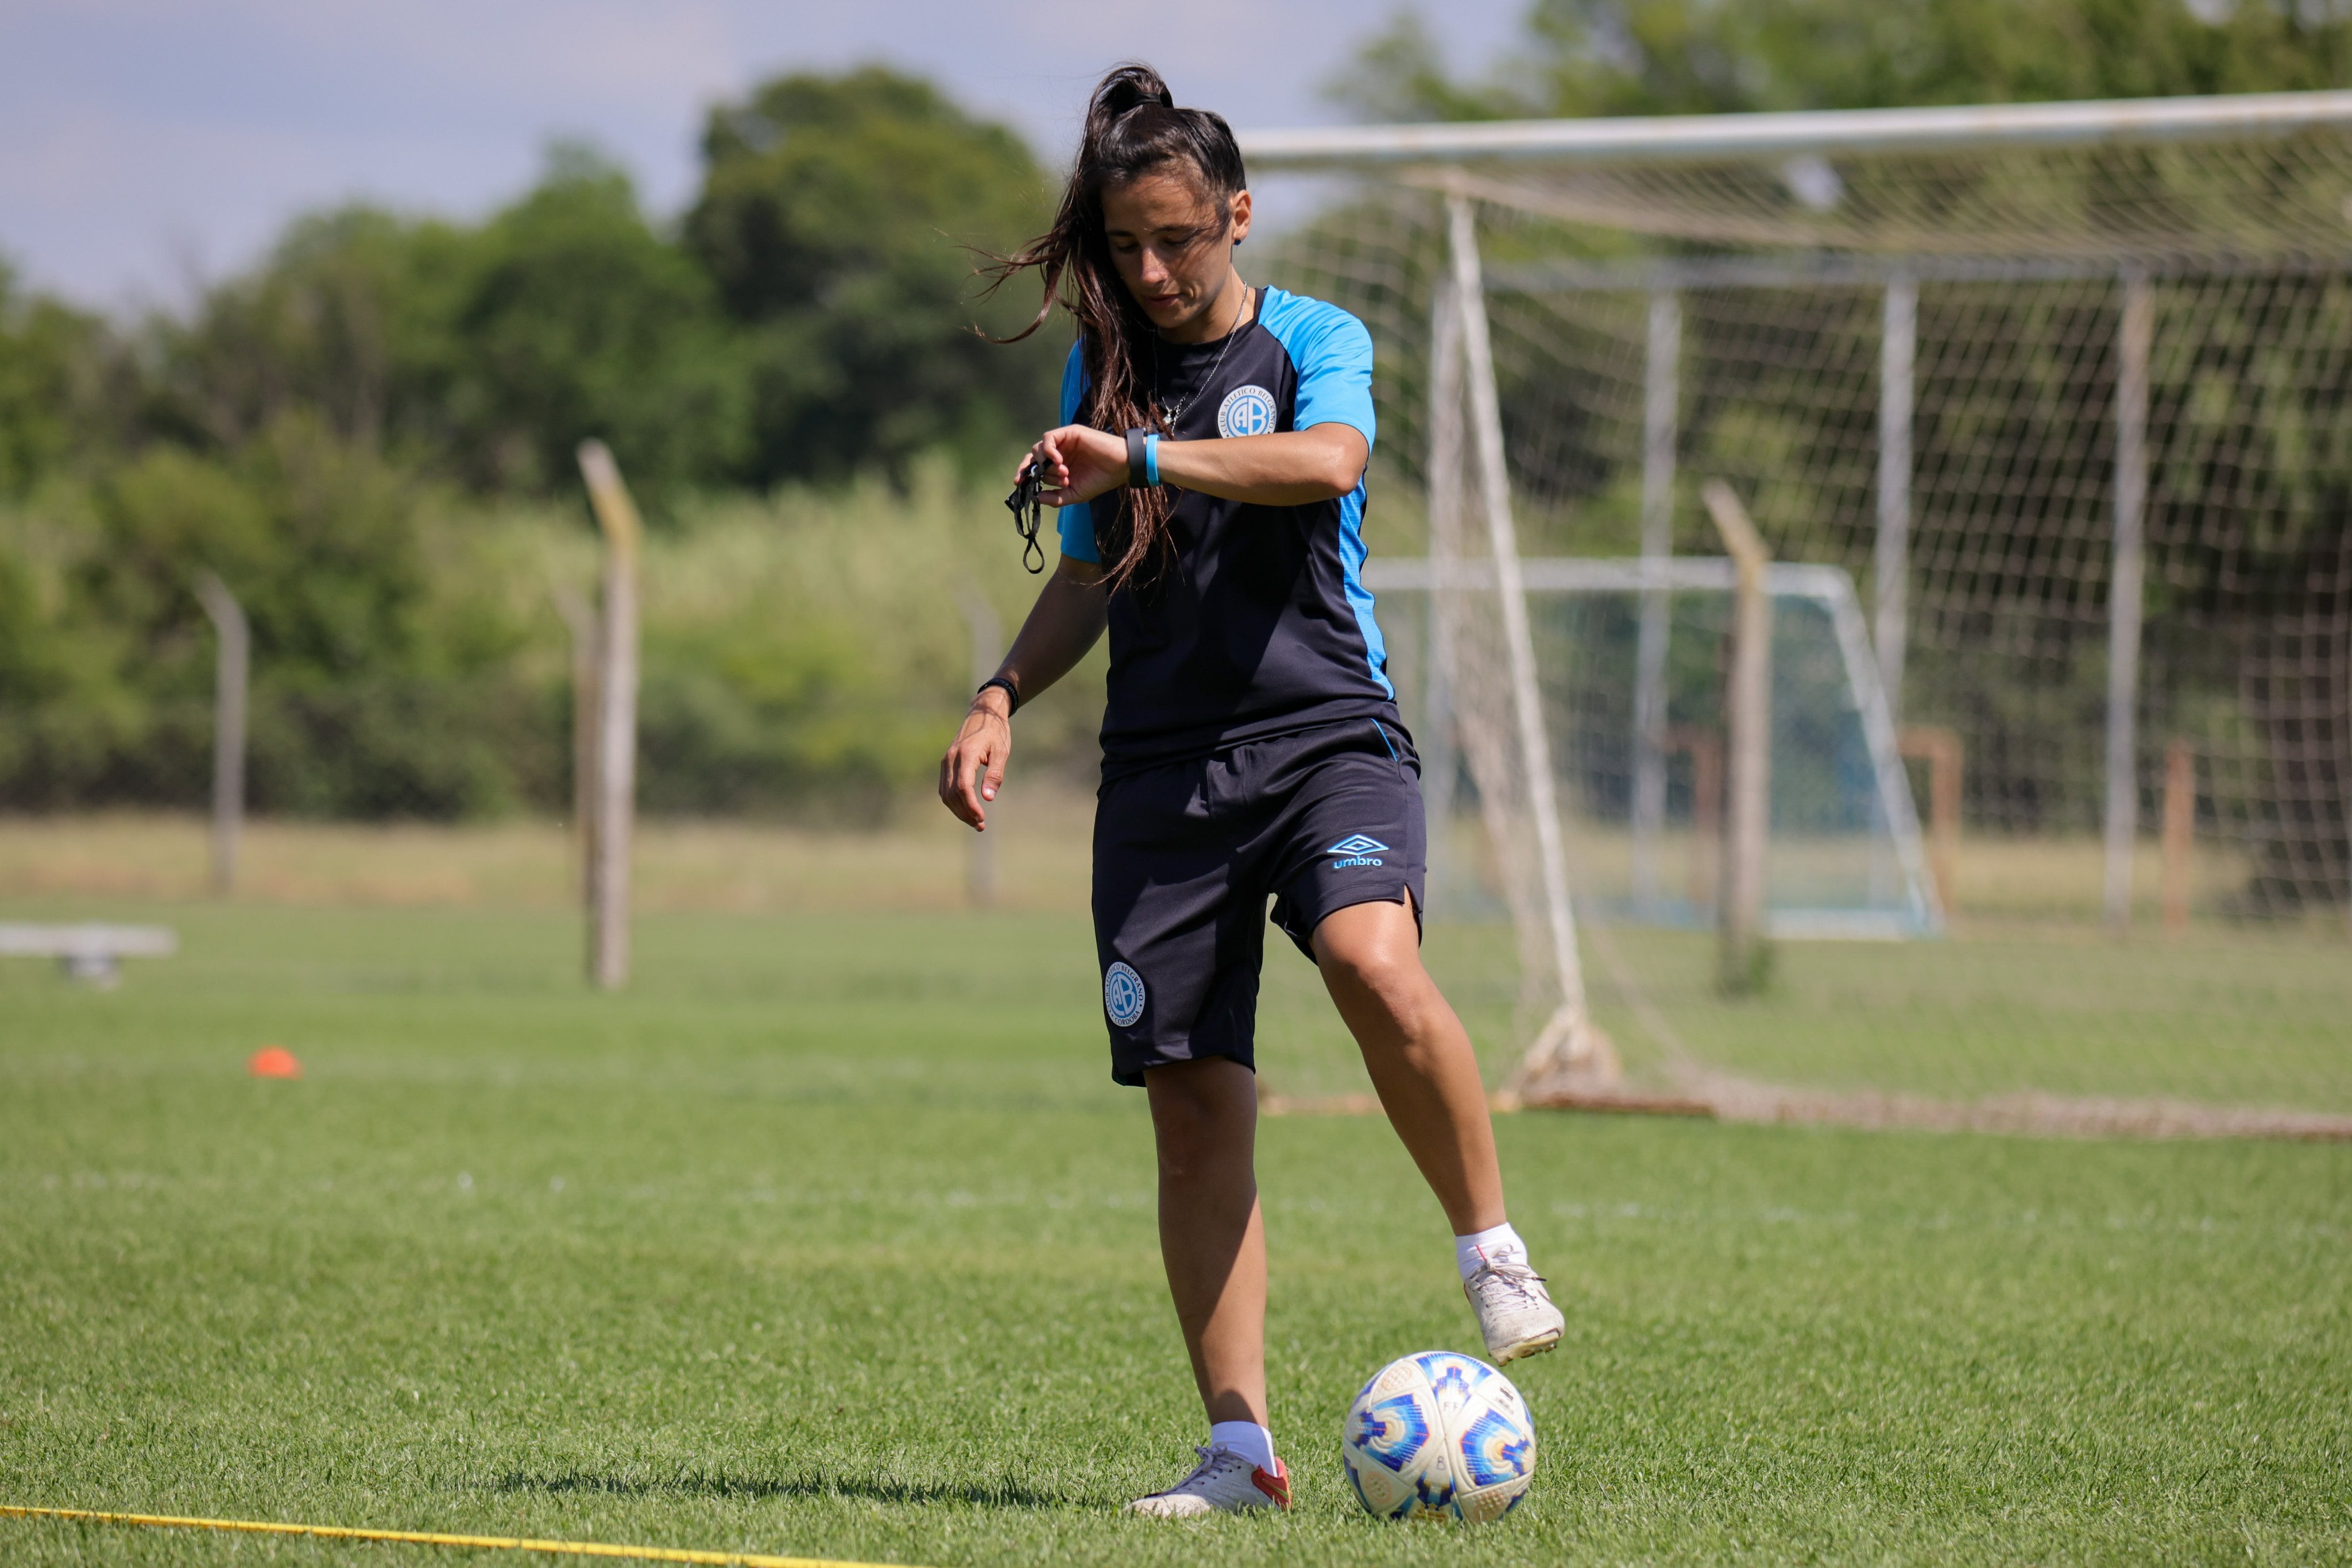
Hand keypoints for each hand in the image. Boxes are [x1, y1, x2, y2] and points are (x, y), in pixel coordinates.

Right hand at [938, 686, 1012, 830]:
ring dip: (958, 810)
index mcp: (965, 755)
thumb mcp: (1001, 752)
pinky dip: (953, 801)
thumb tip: (988, 798)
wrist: (983, 715)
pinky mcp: (946, 763)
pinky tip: (966, 809)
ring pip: (945, 793)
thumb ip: (995, 774)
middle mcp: (951, 758)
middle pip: (951, 794)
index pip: (962, 787)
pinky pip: (944, 787)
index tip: (981, 819)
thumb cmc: (996, 733)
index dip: (970, 806)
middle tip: (980, 825)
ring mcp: (946, 761)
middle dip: (964, 813)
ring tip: (975, 821)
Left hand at [1023, 425, 1127, 506]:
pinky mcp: (1070, 432)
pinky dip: (1049, 450)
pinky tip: (1059, 461)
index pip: (1034, 467)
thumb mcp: (1074, 494)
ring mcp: (1063, 442)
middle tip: (1045, 480)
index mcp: (1057, 466)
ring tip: (1064, 473)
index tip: (1019, 483)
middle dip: (1034, 471)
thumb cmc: (1100, 480)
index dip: (1024, 473)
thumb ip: (1055, 497)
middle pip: (1033, 457)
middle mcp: (1058, 453)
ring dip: (1047, 464)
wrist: (1120, 467)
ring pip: (1039, 448)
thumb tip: (1035, 498)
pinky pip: (1049, 438)